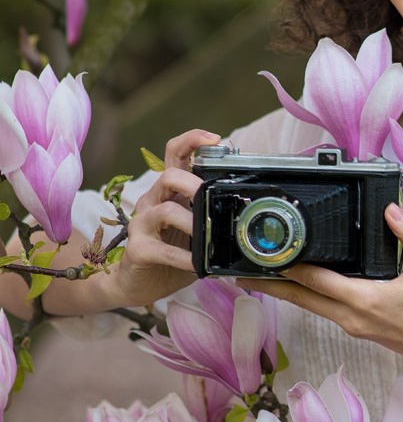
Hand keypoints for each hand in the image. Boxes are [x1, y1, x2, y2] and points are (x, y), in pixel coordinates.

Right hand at [110, 129, 219, 307]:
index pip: (175, 152)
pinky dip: (184, 257)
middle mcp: (153, 200)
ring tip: (207, 238)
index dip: (192, 140)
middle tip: (213, 199)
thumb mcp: (195, 225)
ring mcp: (142, 223)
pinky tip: (198, 265)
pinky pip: (162, 250)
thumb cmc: (173, 249)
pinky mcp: (137, 248)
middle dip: (194, 184)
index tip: (216, 139)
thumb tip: (246, 204)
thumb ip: (210, 210)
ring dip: (192, 223)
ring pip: (166, 211)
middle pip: (169, 176)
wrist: (140, 282)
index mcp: (170, 190)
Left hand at [245, 204, 402, 366]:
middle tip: (243, 275)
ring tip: (262, 279)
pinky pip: (323, 309)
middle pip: (302, 300)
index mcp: (365, 301)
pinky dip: (306, 296)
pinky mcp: (356, 327)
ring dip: (286, 292)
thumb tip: (390, 209)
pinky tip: (300, 286)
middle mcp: (351, 317)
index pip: (318, 282)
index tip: (268, 256)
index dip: (291, 268)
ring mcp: (352, 325)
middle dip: (273, 287)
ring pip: (310, 306)